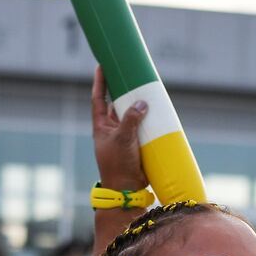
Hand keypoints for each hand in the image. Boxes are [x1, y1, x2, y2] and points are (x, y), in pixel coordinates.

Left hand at [91, 65, 146, 191]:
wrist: (127, 189)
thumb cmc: (117, 164)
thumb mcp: (123, 139)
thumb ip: (131, 119)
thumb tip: (142, 103)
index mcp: (101, 126)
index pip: (99, 98)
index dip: (100, 82)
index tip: (102, 65)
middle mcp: (112, 128)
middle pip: (117, 103)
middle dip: (124, 89)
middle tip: (131, 73)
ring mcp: (125, 136)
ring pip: (131, 114)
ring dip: (138, 104)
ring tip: (146, 88)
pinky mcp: (137, 143)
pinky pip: (142, 126)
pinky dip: (148, 118)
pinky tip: (156, 109)